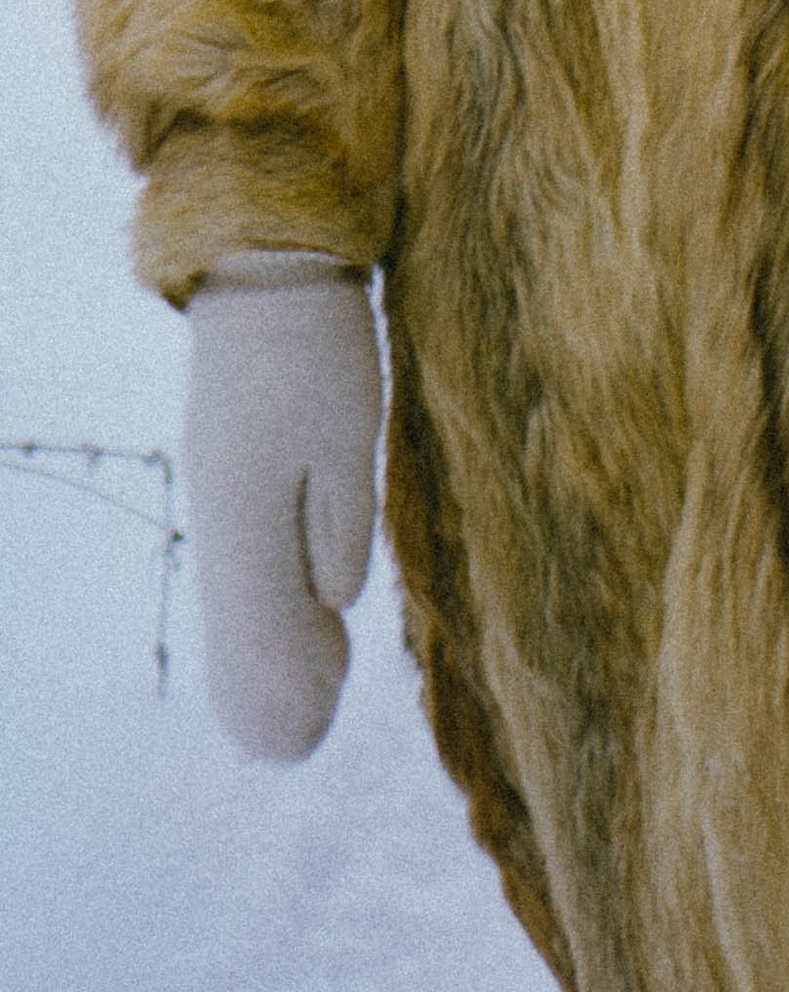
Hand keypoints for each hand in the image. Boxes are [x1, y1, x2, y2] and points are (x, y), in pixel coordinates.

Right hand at [184, 262, 381, 760]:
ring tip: (320, 683)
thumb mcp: (348, 436)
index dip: (276, 691)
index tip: (303, 740)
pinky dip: (272, 597)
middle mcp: (220, 516)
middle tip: (307, 733)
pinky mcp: (232, 471)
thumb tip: (338, 605)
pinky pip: (245, 559)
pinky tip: (308, 612)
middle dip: (269, 684)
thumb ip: (342, 524)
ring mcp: (220, 492)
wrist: (268, 268)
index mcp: (244, 517)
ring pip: (239, 597)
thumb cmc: (318, 349)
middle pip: (234, 628)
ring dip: (274, 644)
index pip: (252, 635)